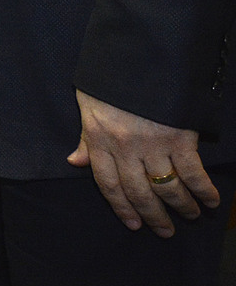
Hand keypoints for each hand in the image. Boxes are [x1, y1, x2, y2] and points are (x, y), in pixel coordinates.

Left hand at [68, 89, 219, 236]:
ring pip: (167, 187)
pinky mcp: (179, 137)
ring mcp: (153, 144)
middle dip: (153, 216)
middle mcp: (125, 147)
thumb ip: (85, 138)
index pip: (107, 184)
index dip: (121, 207)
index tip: (133, 224)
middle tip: (165, 231)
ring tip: (188, 216)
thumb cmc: (110, 78)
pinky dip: (204, 190)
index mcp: (100, 140)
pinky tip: (210, 201)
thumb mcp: (88, 104)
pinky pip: (193, 172)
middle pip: (139, 192)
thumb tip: (75, 162)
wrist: (138, 53)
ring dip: (181, 207)